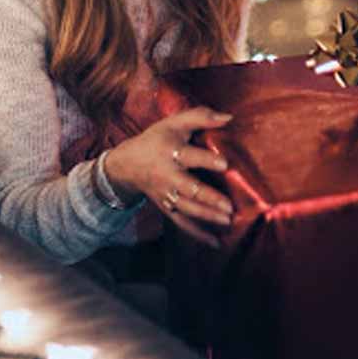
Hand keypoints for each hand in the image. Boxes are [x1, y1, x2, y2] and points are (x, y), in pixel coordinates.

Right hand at [102, 106, 234, 248]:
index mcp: (170, 151)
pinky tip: (216, 243)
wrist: (128, 164)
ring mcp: (166, 194)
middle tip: (229, 206)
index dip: (206, 159)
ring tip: (228, 220)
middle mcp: (167, 175)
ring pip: (186, 208)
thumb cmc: (158, 138)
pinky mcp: (166, 207)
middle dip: (208, 198)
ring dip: (207, 216)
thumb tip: (229, 117)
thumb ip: (201, 116)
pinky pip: (182, 223)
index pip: (189, 156)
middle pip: (188, 188)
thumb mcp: (174, 122)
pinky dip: (198, 234)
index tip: (225, 163)